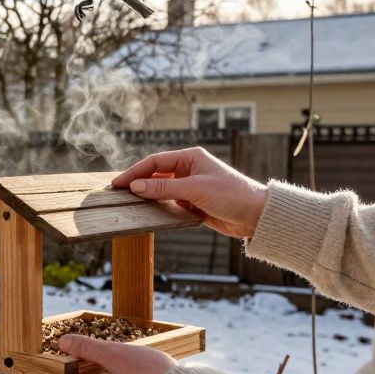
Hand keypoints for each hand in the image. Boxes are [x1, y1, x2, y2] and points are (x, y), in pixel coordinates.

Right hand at [112, 147, 268, 239]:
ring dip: (148, 196)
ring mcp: (190, 187)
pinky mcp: (193, 203)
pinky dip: (159, 207)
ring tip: (129, 204)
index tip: (118, 183)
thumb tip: (135, 187)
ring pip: (161, 190)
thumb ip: (163, 189)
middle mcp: (189, 170)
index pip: (155, 162)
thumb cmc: (231, 195)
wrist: (256, 216)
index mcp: (190, 158)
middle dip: (138, 183)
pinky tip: (148, 212)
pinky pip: (170, 203)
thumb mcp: (195, 190)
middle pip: (156, 175)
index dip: (135, 172)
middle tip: (118, 193)